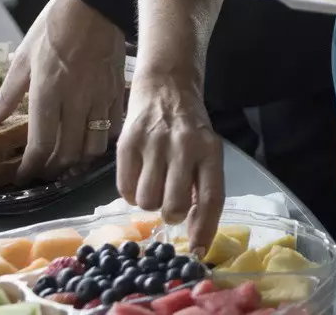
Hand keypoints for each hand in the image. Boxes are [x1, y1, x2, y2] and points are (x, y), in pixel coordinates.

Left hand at [0, 0, 128, 180]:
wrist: (94, 5)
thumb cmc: (53, 28)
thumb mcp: (23, 58)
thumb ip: (8, 95)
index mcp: (48, 93)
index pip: (41, 145)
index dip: (31, 168)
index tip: (23, 176)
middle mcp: (75, 101)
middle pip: (68, 152)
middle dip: (53, 167)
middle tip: (43, 168)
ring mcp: (100, 98)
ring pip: (94, 146)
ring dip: (79, 158)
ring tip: (68, 156)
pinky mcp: (117, 91)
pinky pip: (113, 128)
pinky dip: (101, 140)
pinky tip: (91, 137)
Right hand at [119, 67, 223, 250]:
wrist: (165, 84)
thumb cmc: (189, 125)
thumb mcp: (206, 150)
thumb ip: (203, 185)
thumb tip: (194, 232)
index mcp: (210, 150)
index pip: (212, 197)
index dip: (205, 229)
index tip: (197, 251)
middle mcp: (184, 146)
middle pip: (173, 205)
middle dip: (171, 213)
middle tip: (170, 202)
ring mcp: (154, 143)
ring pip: (146, 201)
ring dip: (149, 203)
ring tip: (154, 184)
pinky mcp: (126, 143)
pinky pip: (124, 189)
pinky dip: (130, 193)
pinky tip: (139, 177)